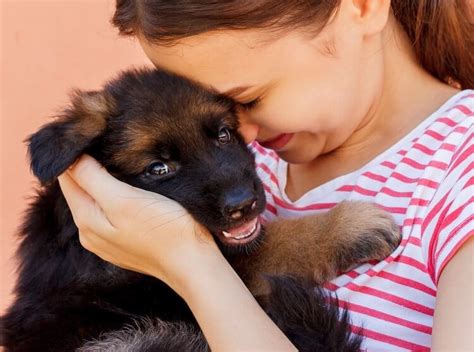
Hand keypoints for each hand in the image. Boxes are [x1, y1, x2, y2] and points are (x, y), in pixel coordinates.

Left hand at [57, 154, 220, 294]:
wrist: (192, 261)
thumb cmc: (163, 229)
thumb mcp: (124, 200)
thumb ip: (92, 179)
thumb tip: (70, 157)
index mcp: (86, 219)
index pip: (67, 177)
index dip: (75, 155)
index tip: (91, 136)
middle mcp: (90, 233)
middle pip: (79, 190)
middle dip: (85, 166)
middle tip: (102, 141)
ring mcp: (108, 240)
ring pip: (94, 201)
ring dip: (99, 180)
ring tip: (114, 158)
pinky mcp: (125, 243)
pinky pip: (109, 213)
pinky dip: (112, 196)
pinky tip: (127, 188)